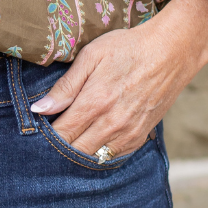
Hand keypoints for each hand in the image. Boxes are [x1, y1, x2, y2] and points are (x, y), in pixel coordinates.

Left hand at [29, 0, 207, 158]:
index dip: (45, 136)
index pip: (60, 134)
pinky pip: (112, 157)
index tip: (36, 130)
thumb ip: (65, 86)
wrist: (171, 52)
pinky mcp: (139, 137)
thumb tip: (39, 109)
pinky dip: (98, 154)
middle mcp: (111, 124)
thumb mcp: (91, 56)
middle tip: (48, 138)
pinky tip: (90, 142)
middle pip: (74, 151)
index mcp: (95, 102)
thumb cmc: (128, 48)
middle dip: (58, 147)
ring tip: (68, 140)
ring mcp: (127, 133)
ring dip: (77, 153)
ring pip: (93, 158)